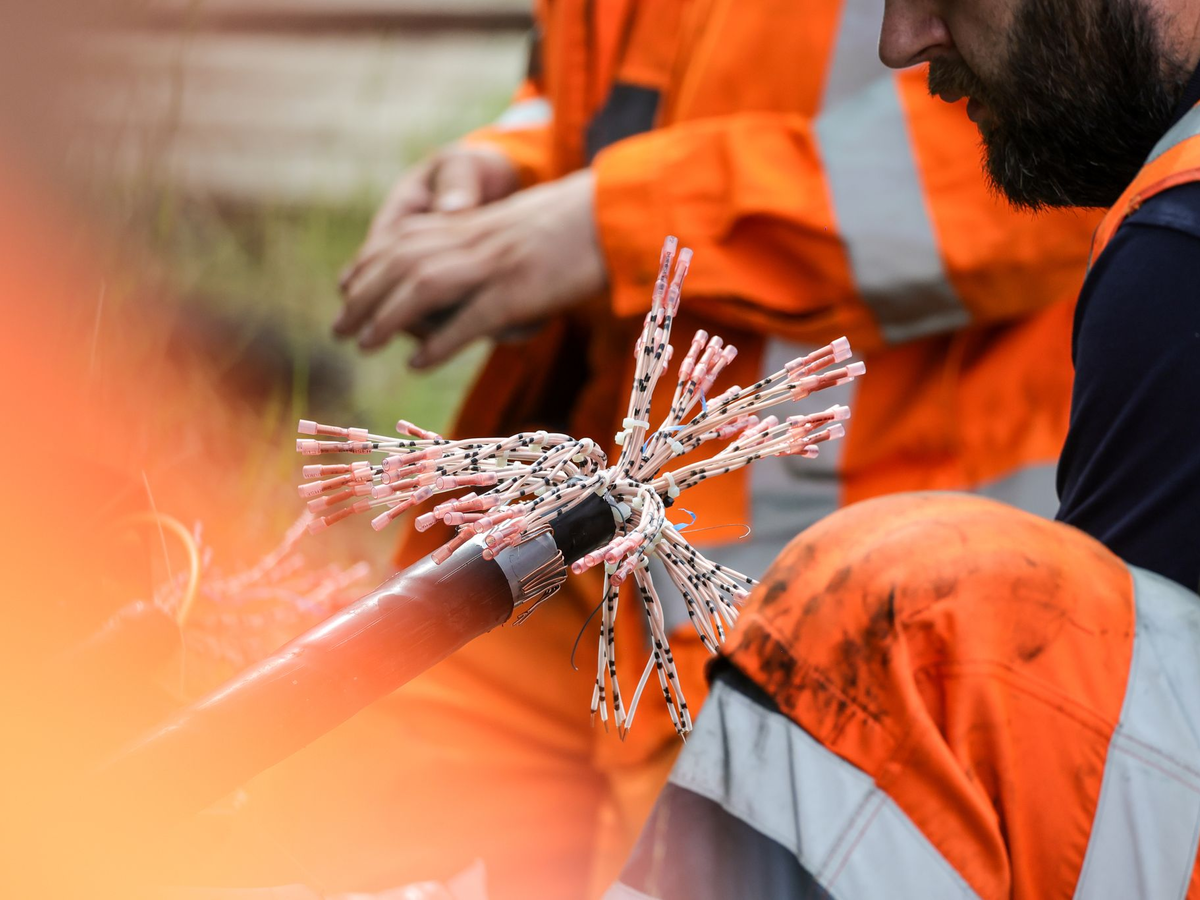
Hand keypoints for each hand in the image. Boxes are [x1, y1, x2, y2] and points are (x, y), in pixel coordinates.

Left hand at [334, 169, 606, 368]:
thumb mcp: (515, 227)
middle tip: (339, 329)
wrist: (613, 216)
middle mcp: (473, 240)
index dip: (367, 263)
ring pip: (421, 289)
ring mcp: (494, 266)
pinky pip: (468, 321)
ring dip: (386, 318)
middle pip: (400, 264)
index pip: (402, 238)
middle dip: (363, 296)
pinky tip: (416, 364)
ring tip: (364, 345)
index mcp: (473, 222)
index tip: (344, 286)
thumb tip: (457, 264)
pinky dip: (438, 344)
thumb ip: (483, 243)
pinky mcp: (518, 293)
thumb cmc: (572, 226)